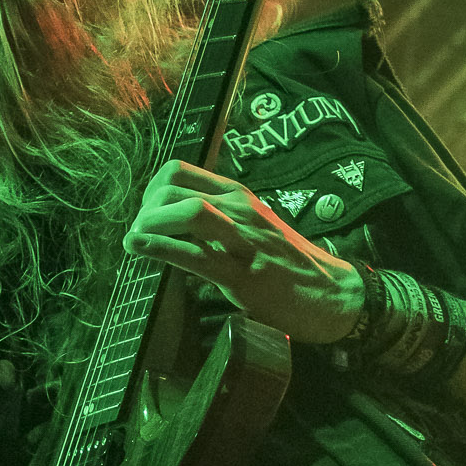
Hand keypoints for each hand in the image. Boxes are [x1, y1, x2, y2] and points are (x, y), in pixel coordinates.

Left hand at [123, 159, 364, 343]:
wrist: (330, 294)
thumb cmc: (286, 263)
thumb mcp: (249, 227)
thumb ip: (213, 220)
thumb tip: (169, 224)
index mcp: (237, 195)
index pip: (178, 171)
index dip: (150, 190)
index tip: (145, 214)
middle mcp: (239, 209)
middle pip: (173, 189)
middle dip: (144, 209)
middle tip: (139, 234)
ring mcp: (243, 240)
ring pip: (187, 213)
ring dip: (150, 225)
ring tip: (136, 240)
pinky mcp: (243, 276)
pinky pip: (195, 256)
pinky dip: (160, 249)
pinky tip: (137, 248)